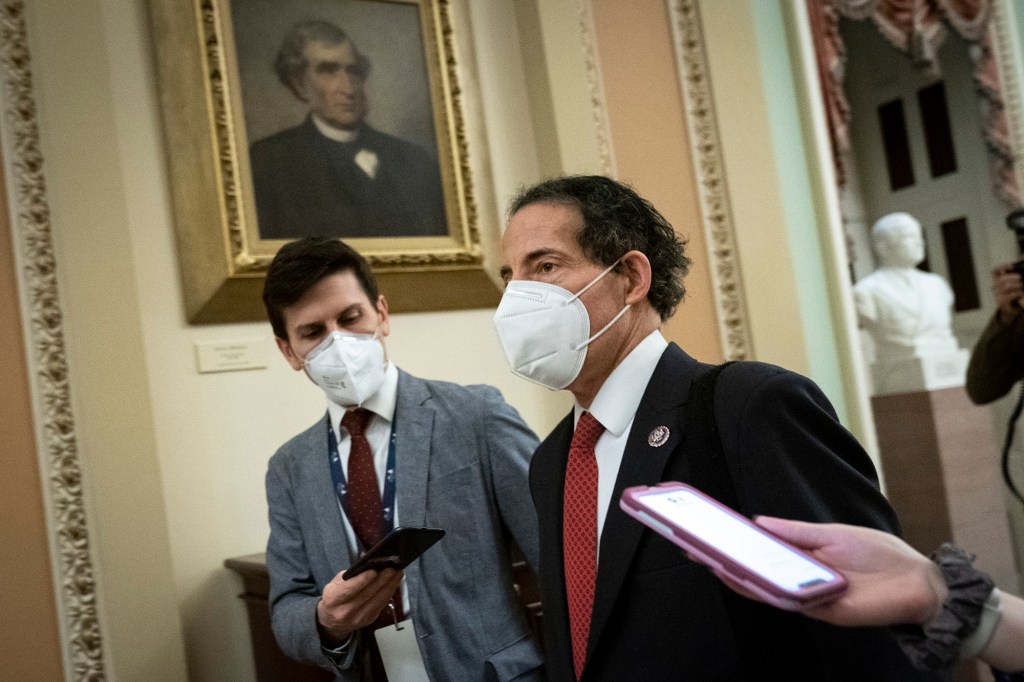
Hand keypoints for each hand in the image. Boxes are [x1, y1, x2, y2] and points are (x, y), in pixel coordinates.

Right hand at [316, 567, 403, 644]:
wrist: (332, 622)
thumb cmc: (335, 597)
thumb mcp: (334, 584)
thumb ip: (349, 577)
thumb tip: (370, 567)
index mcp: (332, 600)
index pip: (348, 590)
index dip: (362, 581)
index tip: (373, 571)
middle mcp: (344, 612)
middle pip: (366, 595)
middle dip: (381, 580)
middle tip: (392, 568)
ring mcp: (358, 618)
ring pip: (378, 600)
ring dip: (390, 585)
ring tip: (398, 572)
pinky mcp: (369, 620)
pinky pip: (382, 604)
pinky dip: (390, 591)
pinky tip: (395, 582)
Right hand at [722, 518, 947, 627]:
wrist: (918, 581)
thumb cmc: (879, 555)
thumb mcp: (831, 534)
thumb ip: (794, 532)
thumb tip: (757, 521)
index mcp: (801, 558)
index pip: (758, 551)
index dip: (731, 544)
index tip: (704, 531)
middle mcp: (799, 579)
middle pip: (753, 572)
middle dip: (722, 560)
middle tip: (693, 547)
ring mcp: (808, 596)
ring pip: (763, 588)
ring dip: (735, 576)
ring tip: (709, 561)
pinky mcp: (821, 610)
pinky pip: (787, 600)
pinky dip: (765, 590)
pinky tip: (744, 577)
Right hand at [991, 263, 1023, 319]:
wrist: (1011, 309)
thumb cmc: (1014, 294)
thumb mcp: (1014, 284)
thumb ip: (1014, 278)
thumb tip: (1019, 272)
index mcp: (997, 280)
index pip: (994, 271)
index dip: (1001, 267)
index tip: (1011, 267)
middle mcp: (995, 287)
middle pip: (1001, 279)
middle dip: (1012, 277)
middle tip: (1020, 277)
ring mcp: (997, 295)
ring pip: (1006, 287)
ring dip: (1016, 286)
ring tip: (1022, 286)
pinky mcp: (1001, 302)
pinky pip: (1010, 295)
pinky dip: (1017, 293)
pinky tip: (1020, 293)